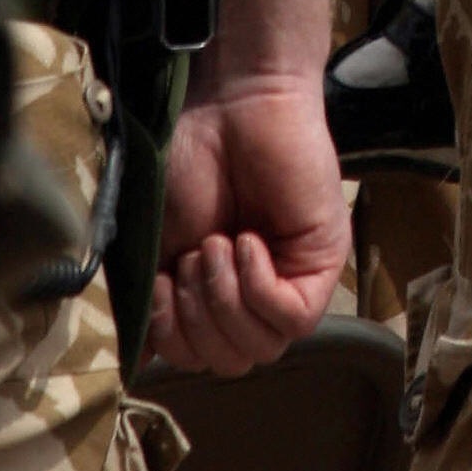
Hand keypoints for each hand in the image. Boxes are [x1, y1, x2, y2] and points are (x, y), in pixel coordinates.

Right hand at [150, 75, 349, 375]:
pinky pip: (295, 318)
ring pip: (262, 348)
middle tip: (194, 258)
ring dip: (226, 299)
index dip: (174, 337)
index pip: (199, 361)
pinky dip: (259, 287)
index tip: (162, 284)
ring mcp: (293, 278)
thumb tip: (147, 360)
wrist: (230, 107)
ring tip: (218, 243)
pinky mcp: (323, 261)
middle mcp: (257, 292)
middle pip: (231, 362)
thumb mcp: (159, 247)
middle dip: (198, 320)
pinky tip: (247, 242)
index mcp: (216, 292)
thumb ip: (157, 305)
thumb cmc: (192, 164)